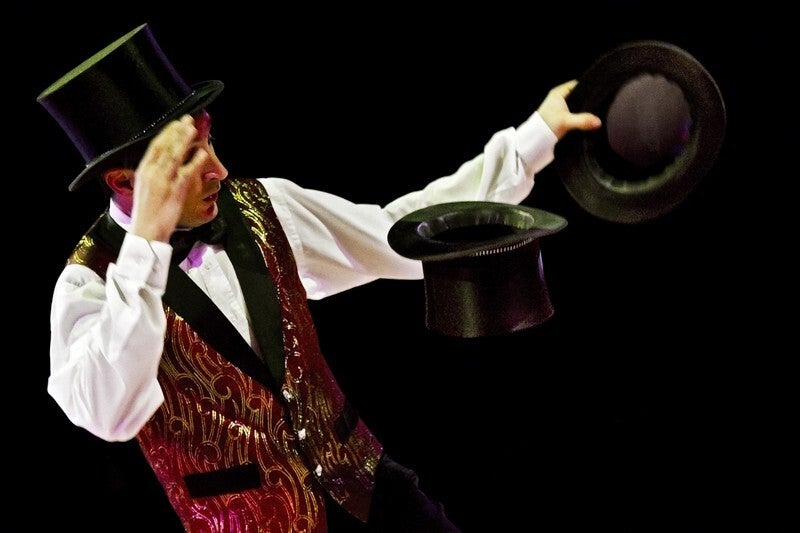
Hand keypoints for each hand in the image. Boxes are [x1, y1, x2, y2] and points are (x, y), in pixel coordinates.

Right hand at [130, 115, 208, 241]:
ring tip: (194, 129)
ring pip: (175, 155)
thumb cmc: (147, 212)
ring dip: (185, 140)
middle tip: (188, 120)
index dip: (167, 133)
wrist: (147, 231)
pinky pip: (188, 172)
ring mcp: (164, 180)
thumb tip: (162, 163)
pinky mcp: (176, 190)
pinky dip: (196, 161)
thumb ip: (153, 174)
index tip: (176, 124)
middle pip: (165, 146)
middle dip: (177, 132)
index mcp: (143, 171)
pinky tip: (203, 153)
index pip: (155, 147)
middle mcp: (152, 173)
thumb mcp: (146, 188)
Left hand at [537, 80, 601, 139]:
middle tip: (599, 105)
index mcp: (558, 92)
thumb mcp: (566, 122)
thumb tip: (598, 122)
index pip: (578, 85)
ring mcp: (559, 107)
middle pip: (578, 96)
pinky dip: (579, 115)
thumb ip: (582, 120)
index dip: (588, 89)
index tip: (598, 94)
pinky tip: (586, 120)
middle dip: (587, 101)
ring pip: (576, 105)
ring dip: (583, 109)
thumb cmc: (546, 127)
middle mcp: (559, 97)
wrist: (535, 139)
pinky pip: (573, 112)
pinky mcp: (560, 116)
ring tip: (594, 112)